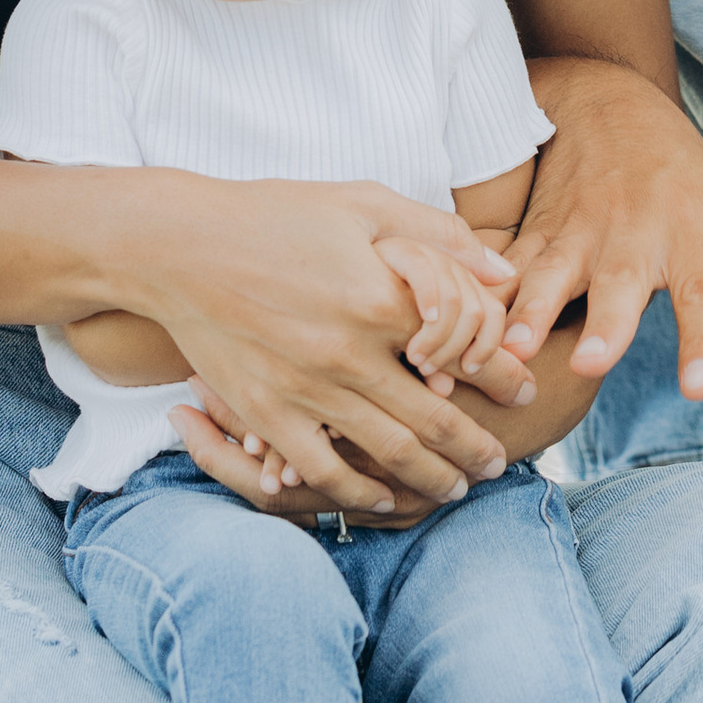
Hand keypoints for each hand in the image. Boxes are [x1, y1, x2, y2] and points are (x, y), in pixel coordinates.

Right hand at [139, 179, 521, 516]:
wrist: (179, 246)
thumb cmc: (275, 215)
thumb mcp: (364, 204)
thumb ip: (437, 237)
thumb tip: (502, 272)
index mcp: (380, 299)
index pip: (465, 350)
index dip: (502, 378)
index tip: (522, 392)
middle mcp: (350, 354)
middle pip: (435, 418)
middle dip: (476, 447)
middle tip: (501, 461)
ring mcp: (306, 390)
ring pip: (389, 453)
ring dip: (433, 478)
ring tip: (459, 489)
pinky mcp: (267, 414)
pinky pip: (324, 469)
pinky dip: (359, 492)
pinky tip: (381, 498)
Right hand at [500, 58, 702, 396]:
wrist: (608, 99)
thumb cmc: (680, 175)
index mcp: (691, 234)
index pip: (702, 292)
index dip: (701, 340)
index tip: (699, 387)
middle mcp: (635, 232)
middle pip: (620, 284)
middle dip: (606, 325)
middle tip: (592, 364)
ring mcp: (578, 228)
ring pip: (552, 273)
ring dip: (532, 310)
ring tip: (514, 347)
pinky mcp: (537, 227)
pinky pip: (508, 262)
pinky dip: (487, 290)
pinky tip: (464, 317)